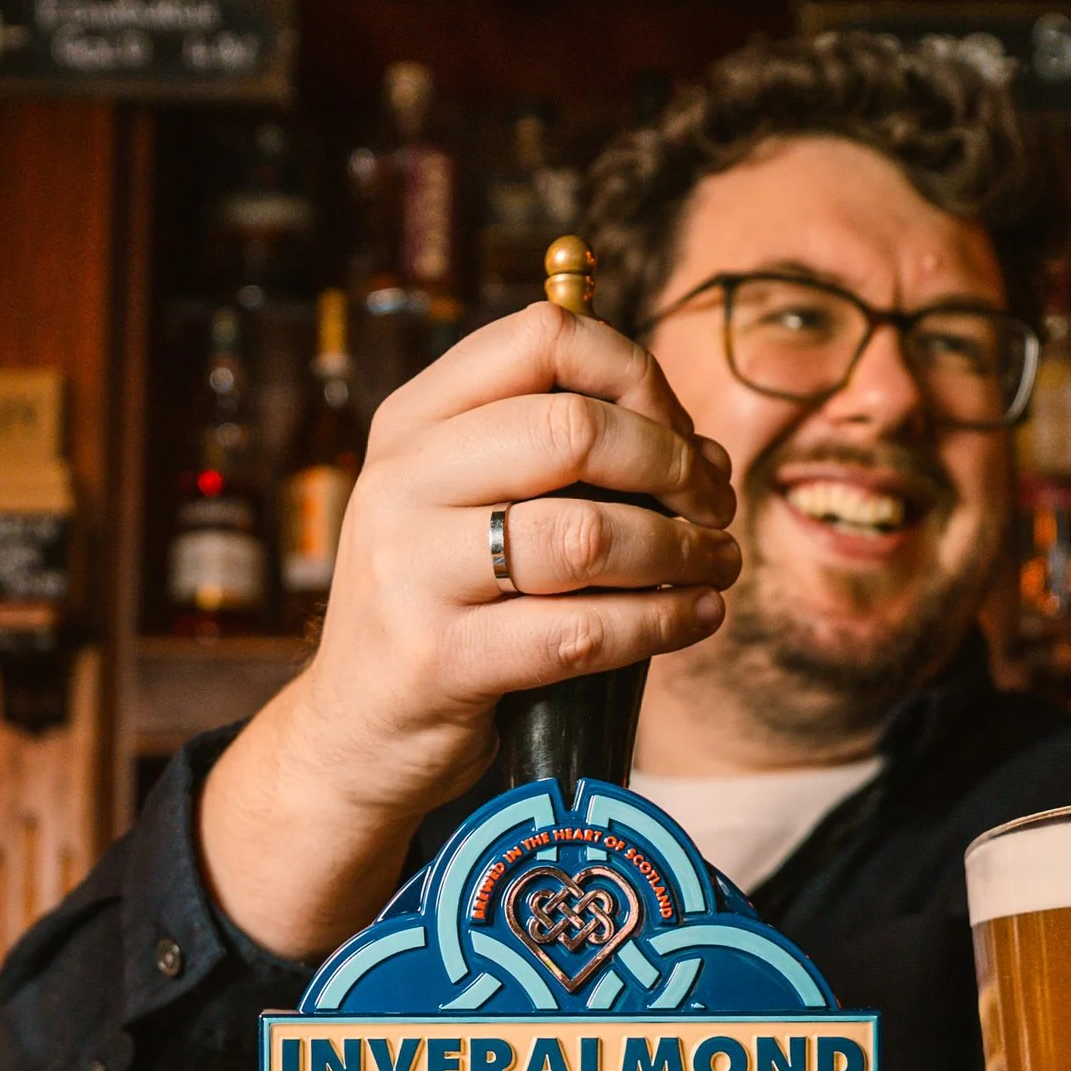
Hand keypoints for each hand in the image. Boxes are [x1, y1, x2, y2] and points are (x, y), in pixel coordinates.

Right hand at [200, 305, 738, 958]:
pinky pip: (581, 631)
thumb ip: (559, 463)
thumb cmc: (441, 610)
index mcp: (413, 423)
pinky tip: (695, 618)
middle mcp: (400, 482)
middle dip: (673, 464)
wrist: (354, 734)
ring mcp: (410, 572)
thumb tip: (704, 452)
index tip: (677, 430)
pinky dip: (660, 623)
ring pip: (586, 534)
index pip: (542, 336)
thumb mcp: (465, 507)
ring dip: (680, 549)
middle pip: (574, 427)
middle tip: (713, 505)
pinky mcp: (438, 661)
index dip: (636, 374)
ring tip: (716, 565)